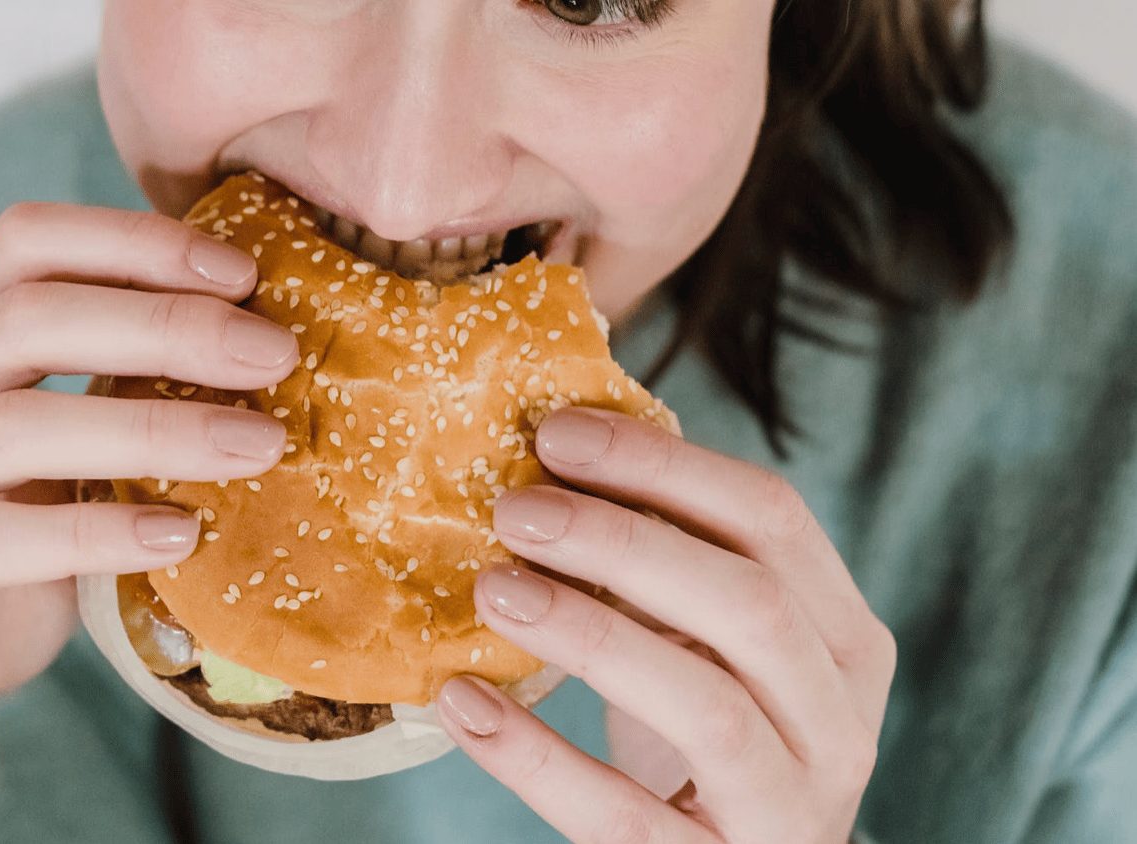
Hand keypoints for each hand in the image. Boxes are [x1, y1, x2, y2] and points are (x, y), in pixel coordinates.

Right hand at [0, 202, 299, 808]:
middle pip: (21, 318)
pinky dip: (90, 533)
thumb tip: (258, 354)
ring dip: (150, 429)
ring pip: (7, 427)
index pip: (23, 245)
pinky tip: (177, 537)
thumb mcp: (54, 477)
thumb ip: (112, 407)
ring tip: (258, 446)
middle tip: (275, 355)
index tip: (245, 273)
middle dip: (164, 325)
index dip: (134, 243)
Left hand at [436, 407, 896, 843]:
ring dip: (589, 635)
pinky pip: (624, 816)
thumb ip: (665, 566)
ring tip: (492, 591)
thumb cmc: (707, 744)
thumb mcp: (710, 649)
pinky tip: (464, 703)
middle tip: (513, 508)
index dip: (663, 465)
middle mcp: (838, 722)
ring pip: (708, 709)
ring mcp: (791, 808)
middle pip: (749, 603)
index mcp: (843, 640)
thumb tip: (549, 455)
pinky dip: (536, 758)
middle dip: (623, 541)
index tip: (554, 432)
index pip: (774, 520)